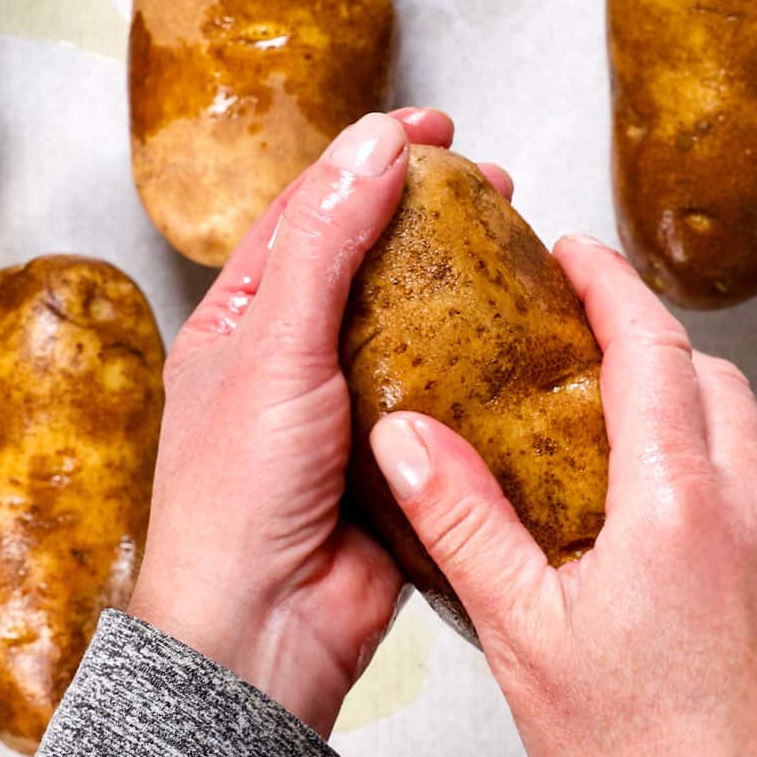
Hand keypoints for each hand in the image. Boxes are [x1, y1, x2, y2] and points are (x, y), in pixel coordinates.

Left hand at [129, 109, 513, 737]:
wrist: (265, 628)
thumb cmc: (235, 499)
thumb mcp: (271, 348)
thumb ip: (322, 246)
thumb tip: (370, 151)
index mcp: (242, 323)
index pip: (309, 215)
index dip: (367, 161)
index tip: (429, 129)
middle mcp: (294, 359)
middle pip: (369, 261)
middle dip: (425, 213)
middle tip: (487, 181)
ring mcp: (351, 407)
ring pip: (417, 324)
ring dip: (461, 282)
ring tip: (514, 241)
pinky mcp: (402, 453)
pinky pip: (448, 391)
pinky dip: (482, 359)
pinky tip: (521, 333)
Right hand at [369, 236, 756, 756]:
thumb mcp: (525, 635)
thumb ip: (464, 523)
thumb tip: (408, 440)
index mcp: (678, 505)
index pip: (652, 348)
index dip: (611, 284)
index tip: (577, 253)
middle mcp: (754, 509)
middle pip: (707, 374)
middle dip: (648, 337)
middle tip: (586, 338)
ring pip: (746, 428)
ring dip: (687, 402)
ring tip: (621, 423)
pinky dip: (720, 464)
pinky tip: (673, 514)